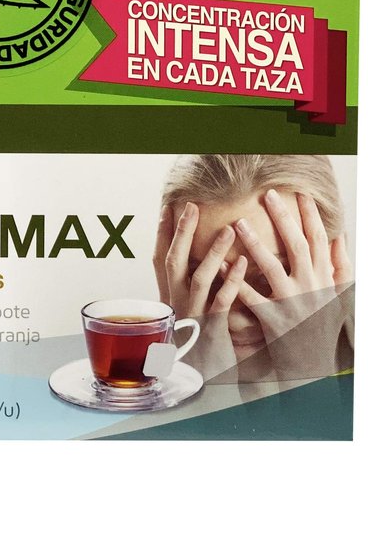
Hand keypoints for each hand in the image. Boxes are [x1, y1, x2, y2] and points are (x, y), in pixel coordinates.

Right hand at [153, 202, 246, 378]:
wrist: (203, 383)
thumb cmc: (198, 345)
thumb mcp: (187, 314)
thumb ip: (190, 290)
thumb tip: (198, 262)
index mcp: (169, 298)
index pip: (160, 260)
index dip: (162, 234)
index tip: (167, 208)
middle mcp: (176, 304)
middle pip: (173, 262)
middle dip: (181, 233)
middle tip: (191, 206)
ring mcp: (193, 317)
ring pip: (199, 278)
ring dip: (213, 252)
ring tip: (228, 229)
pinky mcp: (212, 330)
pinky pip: (222, 302)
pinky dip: (232, 281)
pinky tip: (244, 263)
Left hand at [233, 190, 352, 375]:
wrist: (313, 365)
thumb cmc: (322, 326)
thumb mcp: (338, 295)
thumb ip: (339, 266)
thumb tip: (339, 236)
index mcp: (324, 277)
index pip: (319, 239)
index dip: (310, 216)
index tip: (300, 193)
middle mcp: (311, 286)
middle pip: (297, 246)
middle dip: (284, 219)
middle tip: (268, 195)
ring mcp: (292, 303)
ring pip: (273, 268)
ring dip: (256, 244)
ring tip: (237, 224)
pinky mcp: (273, 320)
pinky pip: (251, 298)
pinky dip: (236, 281)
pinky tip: (221, 265)